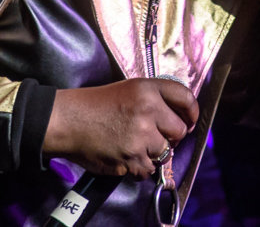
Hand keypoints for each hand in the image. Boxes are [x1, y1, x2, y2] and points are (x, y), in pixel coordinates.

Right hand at [42, 78, 198, 178]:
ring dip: (152, 154)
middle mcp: (148, 110)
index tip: (189, 120)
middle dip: (170, 137)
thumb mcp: (128, 89)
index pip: (186, 98)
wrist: (68, 120)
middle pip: (179, 131)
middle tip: (154, 136)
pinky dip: (139, 168)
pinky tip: (125, 157)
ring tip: (133, 146)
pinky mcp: (131, 158)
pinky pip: (148, 170)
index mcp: (147, 89)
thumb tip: (180, 118)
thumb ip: (154, 99)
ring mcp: (140, 136)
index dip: (191, 112)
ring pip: (164, 153)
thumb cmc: (96, 105)